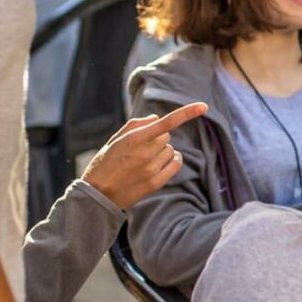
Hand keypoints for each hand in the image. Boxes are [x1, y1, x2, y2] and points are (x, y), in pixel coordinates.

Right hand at [82, 103, 206, 208]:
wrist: (98, 195)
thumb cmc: (104, 164)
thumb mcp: (114, 140)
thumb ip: (135, 125)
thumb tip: (156, 118)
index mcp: (133, 140)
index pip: (166, 123)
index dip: (186, 113)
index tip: (204, 106)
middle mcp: (145, 154)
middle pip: (166, 136)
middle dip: (157, 138)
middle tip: (141, 148)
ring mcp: (151, 169)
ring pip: (171, 150)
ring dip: (162, 151)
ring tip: (143, 160)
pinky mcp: (156, 183)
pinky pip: (175, 164)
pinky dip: (173, 159)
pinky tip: (161, 162)